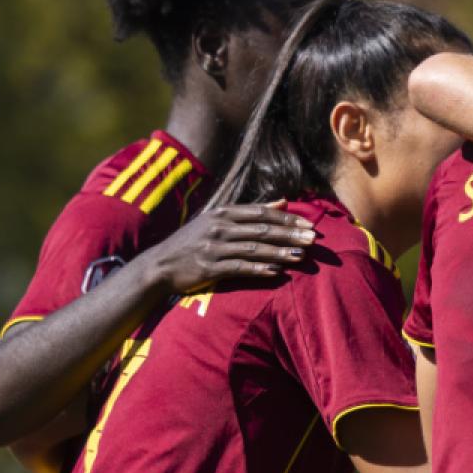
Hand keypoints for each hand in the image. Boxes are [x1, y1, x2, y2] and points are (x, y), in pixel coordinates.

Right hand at [144, 202, 315, 292]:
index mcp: (223, 213)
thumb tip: (284, 200)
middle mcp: (219, 228)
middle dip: (289, 234)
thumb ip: (251, 211)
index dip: (287, 218)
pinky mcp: (209, 268)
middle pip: (261, 230)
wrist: (160, 265)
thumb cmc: (194, 241)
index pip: (261, 213)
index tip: (308, 223)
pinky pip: (239, 268)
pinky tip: (276, 272)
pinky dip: (258, 270)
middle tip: (313, 239)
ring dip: (279, 252)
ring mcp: (213, 248)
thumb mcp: (218, 220)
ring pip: (253, 249)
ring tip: (301, 256)